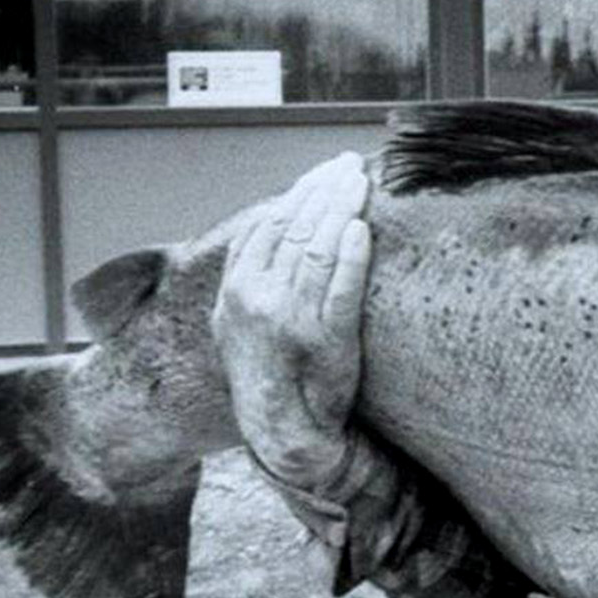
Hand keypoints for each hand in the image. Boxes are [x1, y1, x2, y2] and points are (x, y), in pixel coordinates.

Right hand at [212, 153, 371, 490]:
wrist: (283, 431)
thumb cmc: (271, 370)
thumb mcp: (242, 320)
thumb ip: (254, 274)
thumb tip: (278, 223)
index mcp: (235, 289)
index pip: (270, 223)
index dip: (300, 192)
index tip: (325, 171)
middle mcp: (255, 299)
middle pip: (294, 228)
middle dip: (324, 190)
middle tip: (351, 166)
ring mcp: (289, 319)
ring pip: (316, 249)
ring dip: (341, 209)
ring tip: (361, 183)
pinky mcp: (326, 340)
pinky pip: (340, 290)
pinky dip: (351, 256)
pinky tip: (362, 230)